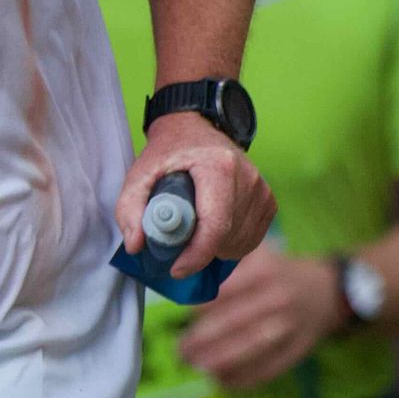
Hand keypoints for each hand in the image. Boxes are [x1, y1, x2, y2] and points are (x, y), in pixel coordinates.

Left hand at [113, 113, 274, 284]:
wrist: (195, 128)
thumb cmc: (168, 152)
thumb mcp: (139, 174)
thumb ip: (130, 208)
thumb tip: (136, 245)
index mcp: (219, 167)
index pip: (215, 225)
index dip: (196, 255)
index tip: (176, 268)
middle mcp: (248, 178)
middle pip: (228, 238)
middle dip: (201, 252)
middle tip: (179, 243)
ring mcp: (262, 189)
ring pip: (242, 243)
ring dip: (217, 250)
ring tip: (196, 232)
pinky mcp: (268, 200)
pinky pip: (253, 239)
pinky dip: (232, 244)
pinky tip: (214, 231)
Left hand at [178, 247, 347, 391]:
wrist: (328, 292)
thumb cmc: (281, 274)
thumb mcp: (259, 256)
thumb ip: (227, 263)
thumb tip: (186, 274)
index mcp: (265, 271)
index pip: (226, 291)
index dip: (200, 308)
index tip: (183, 317)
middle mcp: (278, 298)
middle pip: (235, 322)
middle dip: (203, 339)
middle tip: (181, 350)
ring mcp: (290, 326)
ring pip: (251, 347)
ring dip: (219, 360)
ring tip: (196, 366)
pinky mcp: (298, 349)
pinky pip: (269, 368)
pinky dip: (244, 378)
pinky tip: (221, 382)